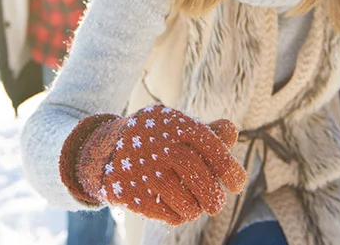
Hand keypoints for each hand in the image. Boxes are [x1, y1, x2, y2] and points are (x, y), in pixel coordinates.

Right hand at [60, 104, 246, 225]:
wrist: (103, 152)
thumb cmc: (152, 141)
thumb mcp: (176, 128)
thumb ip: (206, 132)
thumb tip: (231, 133)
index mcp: (173, 124)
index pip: (211, 146)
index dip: (229, 169)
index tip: (236, 184)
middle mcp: (157, 145)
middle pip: (197, 175)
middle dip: (213, 195)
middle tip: (216, 205)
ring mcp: (141, 170)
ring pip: (184, 200)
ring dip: (195, 208)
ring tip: (195, 207)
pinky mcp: (130, 193)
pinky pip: (166, 213)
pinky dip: (177, 216)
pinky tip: (175, 210)